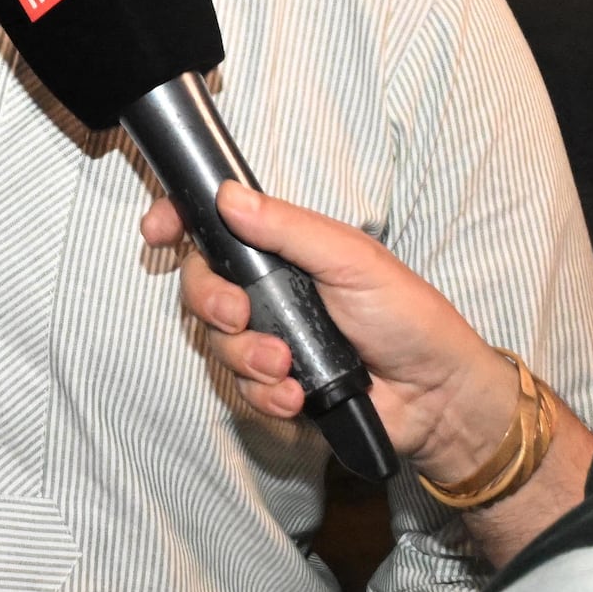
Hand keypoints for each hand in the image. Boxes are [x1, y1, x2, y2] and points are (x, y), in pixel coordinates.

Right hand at [140, 181, 519, 485]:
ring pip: (217, 344)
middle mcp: (271, 293)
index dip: (178, 225)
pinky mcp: (277, 386)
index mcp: (286, 251)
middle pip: (202, 290)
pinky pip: (242, 390)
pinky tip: (298, 396)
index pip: (217, 229)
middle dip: (211, 305)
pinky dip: (266, 395)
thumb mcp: (351, 259)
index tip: (157, 231)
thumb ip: (289, 229)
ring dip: (248, 357)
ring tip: (289, 366)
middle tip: (242, 316)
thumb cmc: (407, 316)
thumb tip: (229, 196)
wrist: (435, 395)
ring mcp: (272, 340)